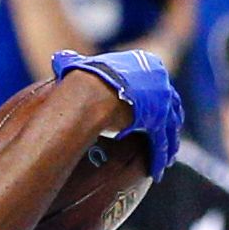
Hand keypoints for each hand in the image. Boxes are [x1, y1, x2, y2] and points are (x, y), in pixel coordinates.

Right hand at [52, 47, 182, 172]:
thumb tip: (58, 60)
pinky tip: (158, 169)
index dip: (158, 103)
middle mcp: (158, 79)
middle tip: (169, 139)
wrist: (88, 91)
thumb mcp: (81, 66)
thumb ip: (76, 64)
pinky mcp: (157, 118)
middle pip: (170, 106)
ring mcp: (161, 99)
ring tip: (166, 159)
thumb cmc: (80, 79)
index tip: (157, 115)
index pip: (157, 86)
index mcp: (145, 64)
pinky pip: (161, 141)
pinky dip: (160, 156)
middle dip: (169, 125)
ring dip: (169, 145)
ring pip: (169, 127)